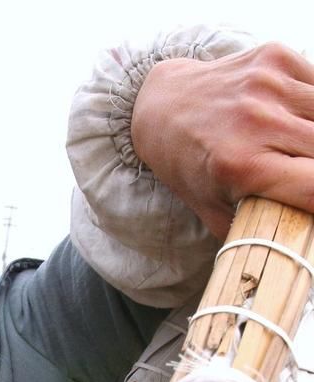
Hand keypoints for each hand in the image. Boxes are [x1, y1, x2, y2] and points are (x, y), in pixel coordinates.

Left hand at [132, 43, 313, 238]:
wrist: (162, 107)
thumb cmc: (191, 168)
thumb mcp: (214, 212)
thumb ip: (255, 229)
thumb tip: (295, 244)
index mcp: (242, 165)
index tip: (313, 205)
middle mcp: (256, 120)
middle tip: (302, 178)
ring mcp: (268, 84)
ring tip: (300, 152)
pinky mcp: (275, 57)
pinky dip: (313, 110)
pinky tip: (295, 121)